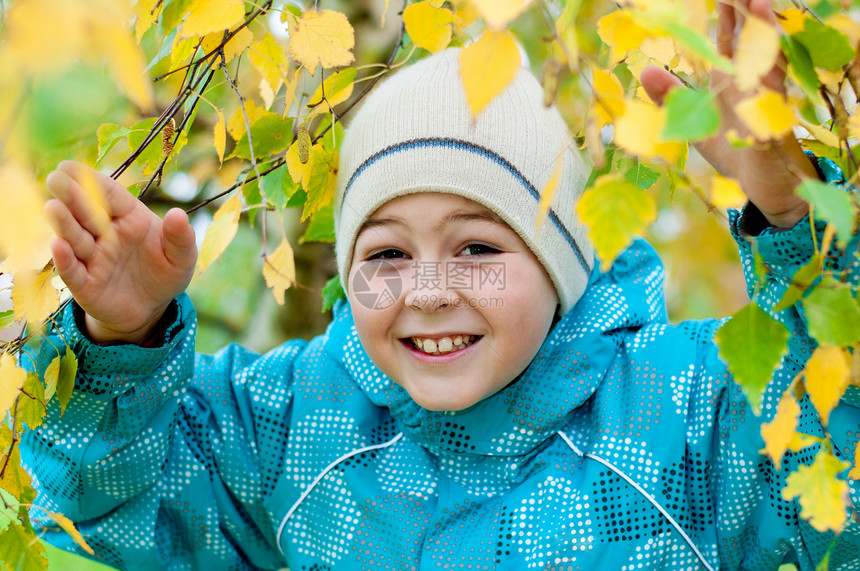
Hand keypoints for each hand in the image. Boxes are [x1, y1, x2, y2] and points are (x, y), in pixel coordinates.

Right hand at [44, 161, 196, 343]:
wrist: (152, 308)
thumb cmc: (166, 273)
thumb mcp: (182, 257)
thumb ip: (181, 238)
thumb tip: (178, 214)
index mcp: (129, 218)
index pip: (109, 194)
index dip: (91, 180)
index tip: (70, 166)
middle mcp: (105, 234)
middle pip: (86, 212)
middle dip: (71, 196)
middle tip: (55, 178)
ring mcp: (92, 258)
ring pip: (75, 238)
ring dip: (64, 223)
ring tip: (54, 207)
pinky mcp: (84, 284)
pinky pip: (73, 270)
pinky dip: (65, 260)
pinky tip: (58, 246)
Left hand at [640, 0, 816, 227]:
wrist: (761, 189)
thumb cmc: (733, 150)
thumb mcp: (694, 122)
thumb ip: (671, 96)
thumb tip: (645, 70)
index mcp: (734, 79)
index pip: (731, 39)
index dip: (727, 13)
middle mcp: (754, 82)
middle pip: (753, 38)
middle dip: (747, 11)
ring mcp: (767, 100)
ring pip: (769, 58)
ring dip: (763, 31)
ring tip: (758, 2)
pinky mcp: (773, 124)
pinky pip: (773, 96)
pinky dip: (768, 75)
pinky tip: (763, 57)